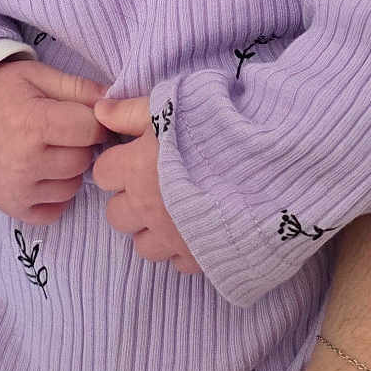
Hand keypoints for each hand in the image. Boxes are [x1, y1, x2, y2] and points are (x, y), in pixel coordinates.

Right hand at [0, 60, 110, 223]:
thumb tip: (116, 102)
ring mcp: (17, 189)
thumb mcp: (36, 75)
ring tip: (47, 150)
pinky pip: (56, 210)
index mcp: (33, 123)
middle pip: (84, 160)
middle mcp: (25, 161)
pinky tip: (42, 173)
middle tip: (60, 132)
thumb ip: (79, 88)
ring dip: (69, 170)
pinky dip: (55, 194)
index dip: (94, 120)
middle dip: (80, 145)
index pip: (92, 130)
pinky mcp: (12, 207)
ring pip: (73, 186)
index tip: (83, 115)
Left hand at [90, 95, 202, 275]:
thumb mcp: (173, 107)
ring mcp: (172, 237)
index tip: (136, 159)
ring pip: (143, 246)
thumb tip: (99, 111)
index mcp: (136, 169)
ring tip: (176, 213)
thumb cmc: (219, 130)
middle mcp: (147, 207)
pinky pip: (179, 263)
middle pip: (116, 216)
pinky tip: (202, 229)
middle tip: (156, 186)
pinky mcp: (200, 257)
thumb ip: (132, 112)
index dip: (118, 166)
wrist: (270, 165)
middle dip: (131, 202)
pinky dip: (186, 249)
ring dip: (153, 231)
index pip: (102, 174)